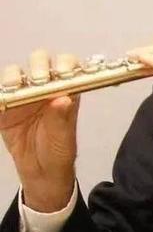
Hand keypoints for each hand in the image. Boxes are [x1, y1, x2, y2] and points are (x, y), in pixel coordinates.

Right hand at [0, 49, 79, 211]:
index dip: (64, 63)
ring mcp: (23, 94)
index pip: (67, 64)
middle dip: (38, 66)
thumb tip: (63, 99)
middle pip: (39, 61)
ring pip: (14, 73)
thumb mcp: (63, 137)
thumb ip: (61, 118)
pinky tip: (1, 98)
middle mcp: (45, 86)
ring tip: (14, 87)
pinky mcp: (4, 107)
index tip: (61, 72)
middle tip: (38, 79)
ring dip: (12, 76)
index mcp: (65, 89)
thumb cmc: (59, 150)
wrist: (41, 170)